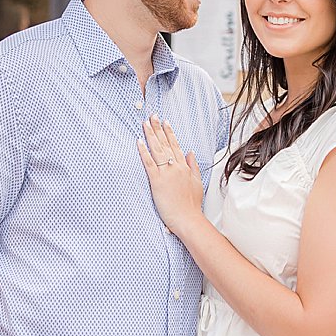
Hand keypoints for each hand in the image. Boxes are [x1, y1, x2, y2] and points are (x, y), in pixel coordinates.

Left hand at [137, 115, 204, 235]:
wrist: (188, 219)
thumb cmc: (192, 205)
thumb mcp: (197, 182)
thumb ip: (193, 166)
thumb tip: (190, 153)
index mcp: (184, 167)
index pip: (176, 145)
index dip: (169, 132)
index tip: (165, 122)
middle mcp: (176, 167)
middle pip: (165, 143)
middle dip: (158, 128)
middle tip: (152, 116)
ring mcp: (166, 173)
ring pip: (157, 150)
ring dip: (151, 135)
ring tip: (145, 124)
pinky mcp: (157, 181)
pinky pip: (149, 163)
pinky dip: (143, 152)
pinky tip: (139, 142)